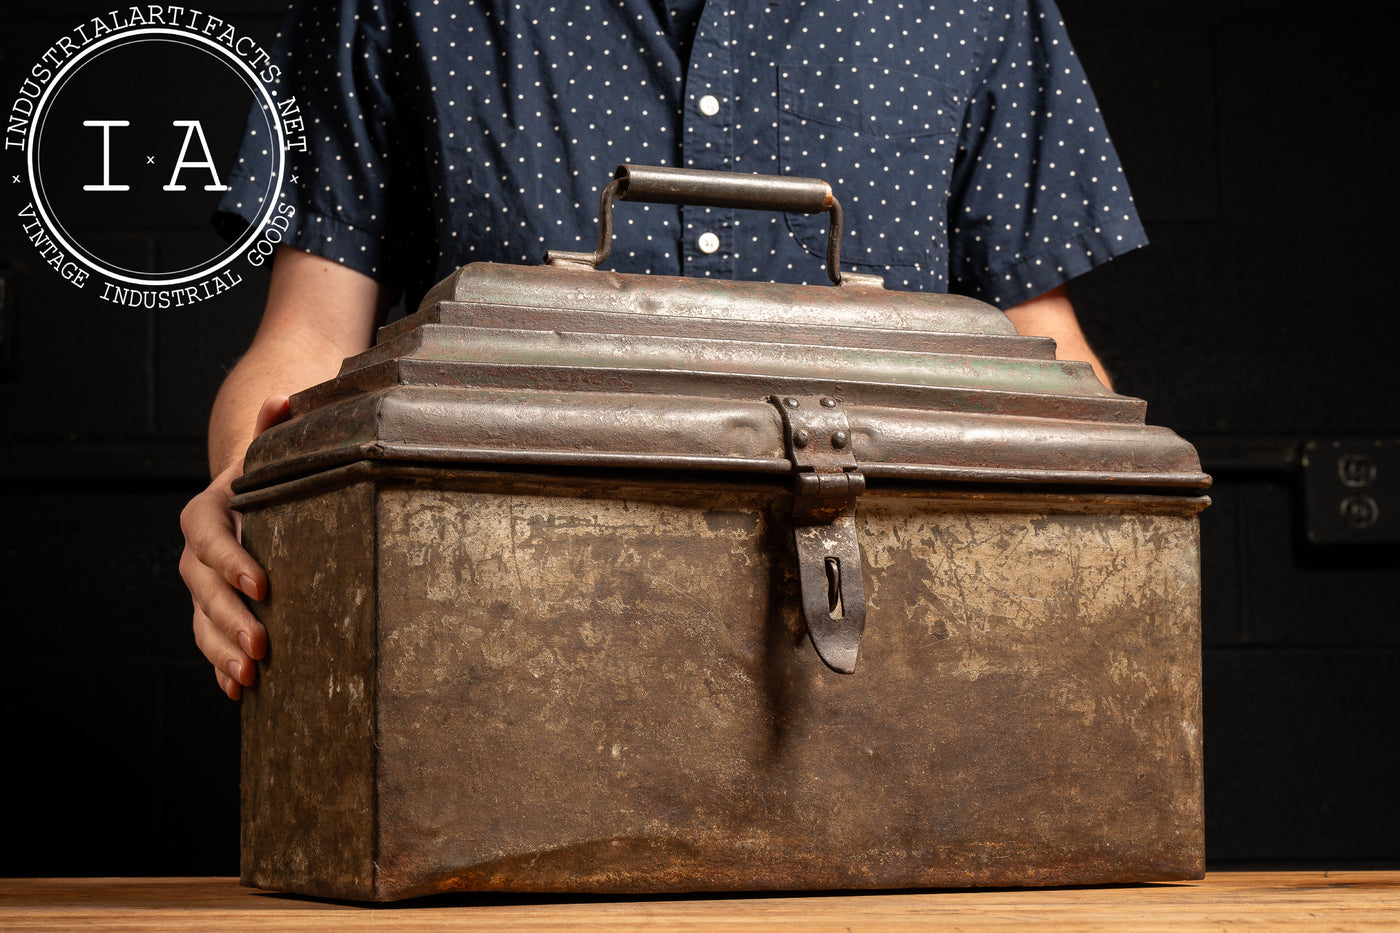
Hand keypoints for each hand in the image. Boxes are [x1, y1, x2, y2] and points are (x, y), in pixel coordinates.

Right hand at [180, 395, 290, 698]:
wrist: (249, 492)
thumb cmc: (269, 471)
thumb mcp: (272, 448)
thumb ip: (275, 427)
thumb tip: (284, 398)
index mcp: (209, 511)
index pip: (211, 538)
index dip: (231, 562)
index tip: (262, 585)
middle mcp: (197, 551)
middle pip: (204, 590)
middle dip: (230, 620)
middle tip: (263, 646)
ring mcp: (202, 584)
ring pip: (202, 621)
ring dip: (223, 651)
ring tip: (251, 676)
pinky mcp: (213, 609)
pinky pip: (208, 640)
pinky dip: (220, 665)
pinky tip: (238, 691)